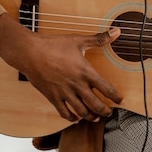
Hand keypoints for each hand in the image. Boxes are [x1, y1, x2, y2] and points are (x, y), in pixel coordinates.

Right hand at [0, 13, 122, 121]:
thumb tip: (117, 31)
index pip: (106, 88)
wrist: (30, 53)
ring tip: (95, 117)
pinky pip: (64, 112)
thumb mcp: (78, 40)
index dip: (116, 96)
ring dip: (90, 116)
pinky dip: (71, 118)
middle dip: (105, 111)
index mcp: (86, 72)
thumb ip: (99, 39)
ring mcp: (64, 93)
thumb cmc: (54, 45)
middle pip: (95, 104)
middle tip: (109, 113)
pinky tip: (76, 119)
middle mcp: (77, 85)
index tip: (120, 100)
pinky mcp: (53, 97)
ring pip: (81, 111)